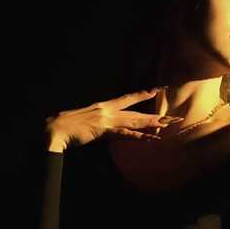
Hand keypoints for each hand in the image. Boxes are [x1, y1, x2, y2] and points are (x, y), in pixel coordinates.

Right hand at [44, 87, 182, 150]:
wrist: (55, 128)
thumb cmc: (67, 124)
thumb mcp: (86, 118)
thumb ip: (98, 119)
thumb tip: (105, 123)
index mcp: (104, 105)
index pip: (128, 98)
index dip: (143, 95)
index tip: (157, 90)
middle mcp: (108, 110)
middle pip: (137, 112)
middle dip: (156, 115)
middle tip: (174, 117)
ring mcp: (107, 119)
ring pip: (135, 121)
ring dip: (153, 124)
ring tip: (168, 125)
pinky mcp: (104, 130)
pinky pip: (126, 133)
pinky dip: (140, 136)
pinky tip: (152, 138)